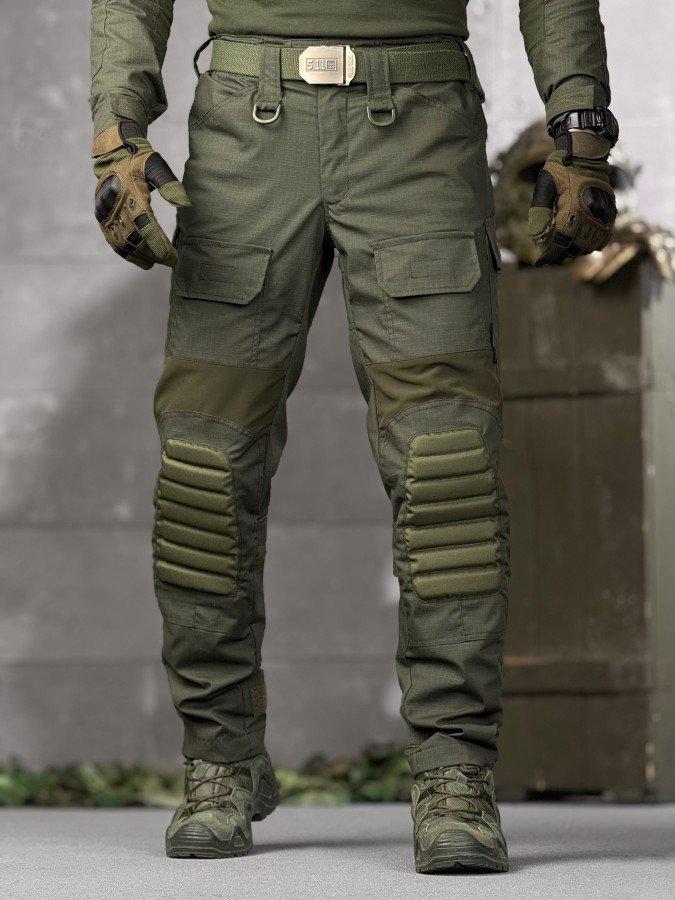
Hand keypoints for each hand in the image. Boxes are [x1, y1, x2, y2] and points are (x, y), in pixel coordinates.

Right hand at [92, 120, 189, 269]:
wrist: (114, 155)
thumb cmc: (139, 161)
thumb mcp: (156, 166)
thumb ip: (170, 185)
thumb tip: (184, 204)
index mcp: (130, 194)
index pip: (146, 226)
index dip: (158, 244)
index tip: (172, 257)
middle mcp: (115, 206)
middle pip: (135, 238)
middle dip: (153, 253)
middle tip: (169, 262)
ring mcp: (106, 213)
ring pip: (123, 243)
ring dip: (140, 256)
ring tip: (157, 263)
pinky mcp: (102, 218)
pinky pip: (113, 240)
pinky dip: (127, 253)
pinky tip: (142, 260)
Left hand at [528, 149, 616, 266]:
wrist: (587, 151)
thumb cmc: (561, 166)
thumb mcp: (544, 184)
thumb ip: (539, 210)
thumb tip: (537, 237)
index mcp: (573, 208)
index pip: (560, 242)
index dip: (549, 255)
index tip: (540, 262)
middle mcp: (590, 214)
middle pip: (575, 247)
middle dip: (561, 255)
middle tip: (550, 257)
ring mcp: (602, 213)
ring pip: (590, 244)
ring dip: (576, 251)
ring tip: (563, 251)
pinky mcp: (610, 211)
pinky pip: (604, 235)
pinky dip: (593, 244)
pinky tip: (582, 245)